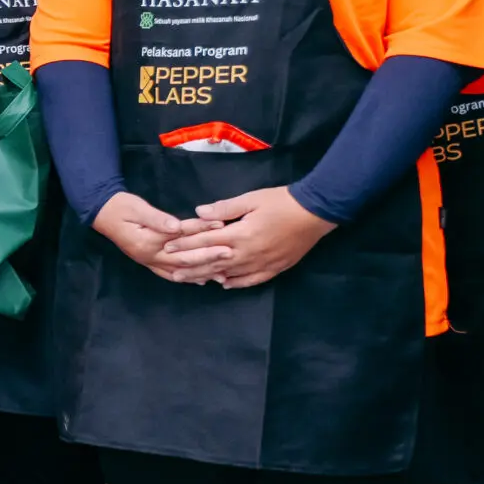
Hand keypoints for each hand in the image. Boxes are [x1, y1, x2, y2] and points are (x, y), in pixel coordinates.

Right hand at [92, 192, 212, 281]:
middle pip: (183, 259)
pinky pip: (170, 274)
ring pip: (179, 271)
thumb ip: (157, 218)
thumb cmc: (120, 207)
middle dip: (208, 256)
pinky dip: (187, 277)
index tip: (221, 226)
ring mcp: (148, 261)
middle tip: (229, 253)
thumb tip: (177, 226)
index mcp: (147, 241)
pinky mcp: (148, 261)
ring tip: (222, 273)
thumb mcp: (137, 208)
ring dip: (201, 272)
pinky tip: (201, 279)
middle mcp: (149, 256)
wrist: (102, 213)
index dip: (201, 230)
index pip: (180, 236)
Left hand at [173, 186, 337, 288]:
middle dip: (191, 267)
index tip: (168, 248)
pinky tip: (225, 283)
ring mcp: (262, 263)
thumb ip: (224, 209)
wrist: (315, 213)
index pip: (205, 241)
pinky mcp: (275, 268)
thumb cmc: (281, 202)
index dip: (185, 245)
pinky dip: (236, 282)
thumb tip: (198, 212)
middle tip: (172, 273)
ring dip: (209, 277)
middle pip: (213, 263)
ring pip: (230, 274)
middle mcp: (248, 253)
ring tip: (192, 281)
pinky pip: (252, 280)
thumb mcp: (251, 200)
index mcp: (239, 235)